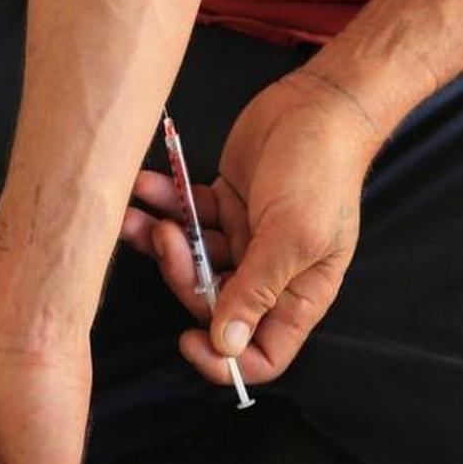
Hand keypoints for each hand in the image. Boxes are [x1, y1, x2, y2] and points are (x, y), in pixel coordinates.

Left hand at [121, 67, 381, 384]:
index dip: (226, 360)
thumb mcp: (293, 234)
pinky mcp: (224, 203)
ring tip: (141, 215)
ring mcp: (244, 238)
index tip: (190, 339)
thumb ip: (256, 290)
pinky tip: (146, 186)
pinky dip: (164, 204)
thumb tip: (226, 346)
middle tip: (168, 238)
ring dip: (161, 241)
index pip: (262, 354)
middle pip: (212, 304)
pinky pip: (186, 218)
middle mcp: (269, 273)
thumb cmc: (321, 170)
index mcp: (298, 293)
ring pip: (192, 261)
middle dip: (183, 277)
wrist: (319, 103)